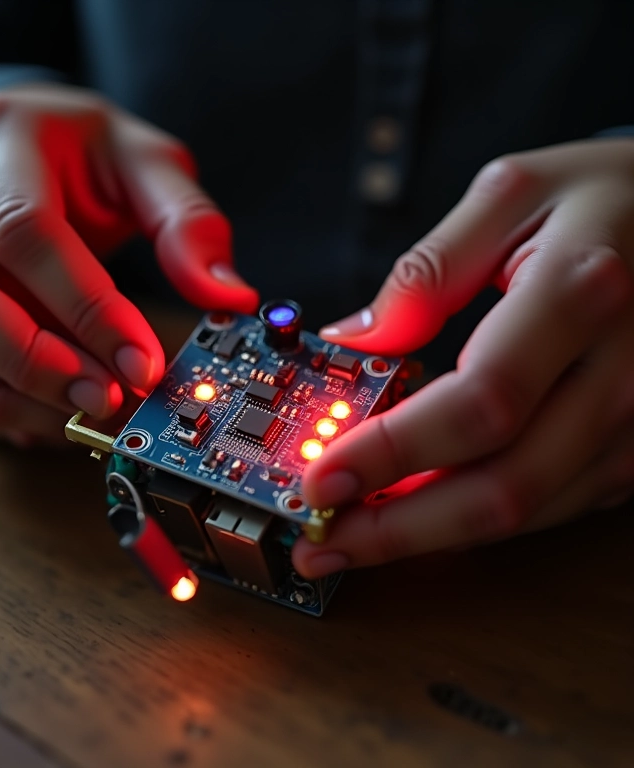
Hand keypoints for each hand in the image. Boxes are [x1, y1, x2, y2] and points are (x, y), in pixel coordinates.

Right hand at [0, 84, 257, 443]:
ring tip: (80, 414)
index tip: (142, 365)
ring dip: (2, 394)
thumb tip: (229, 297)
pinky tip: (43, 412)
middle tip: (104, 398)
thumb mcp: (148, 164)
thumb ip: (188, 224)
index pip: (28, 234)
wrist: (18, 145)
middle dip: (31, 360)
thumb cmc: (84, 156)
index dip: (88, 311)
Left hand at [294, 139, 633, 577]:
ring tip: (350, 539)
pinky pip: (546, 505)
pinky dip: (472, 520)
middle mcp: (620, 373)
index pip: (479, 401)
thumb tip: (353, 341)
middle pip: (501, 484)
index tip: (321, 479)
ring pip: (523, 510)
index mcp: (579, 293)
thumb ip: (425, 272)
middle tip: (320, 539)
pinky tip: (416, 516)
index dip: (394, 451)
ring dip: (427, 536)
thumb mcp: (510, 194)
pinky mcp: (631, 448)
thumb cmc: (606, 198)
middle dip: (397, 527)